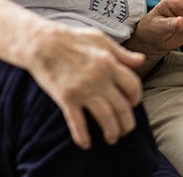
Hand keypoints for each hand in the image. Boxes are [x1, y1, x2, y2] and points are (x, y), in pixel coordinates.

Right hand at [21, 21, 145, 149]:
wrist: (41, 43)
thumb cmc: (72, 38)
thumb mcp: (101, 40)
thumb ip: (122, 53)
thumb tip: (141, 60)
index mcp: (110, 63)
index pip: (133, 86)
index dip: (136, 98)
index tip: (132, 104)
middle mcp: (100, 78)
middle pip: (122, 107)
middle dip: (127, 123)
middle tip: (126, 130)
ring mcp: (83, 90)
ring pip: (105, 117)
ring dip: (111, 132)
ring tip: (112, 138)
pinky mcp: (66, 98)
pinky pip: (77, 122)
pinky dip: (82, 136)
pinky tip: (86, 144)